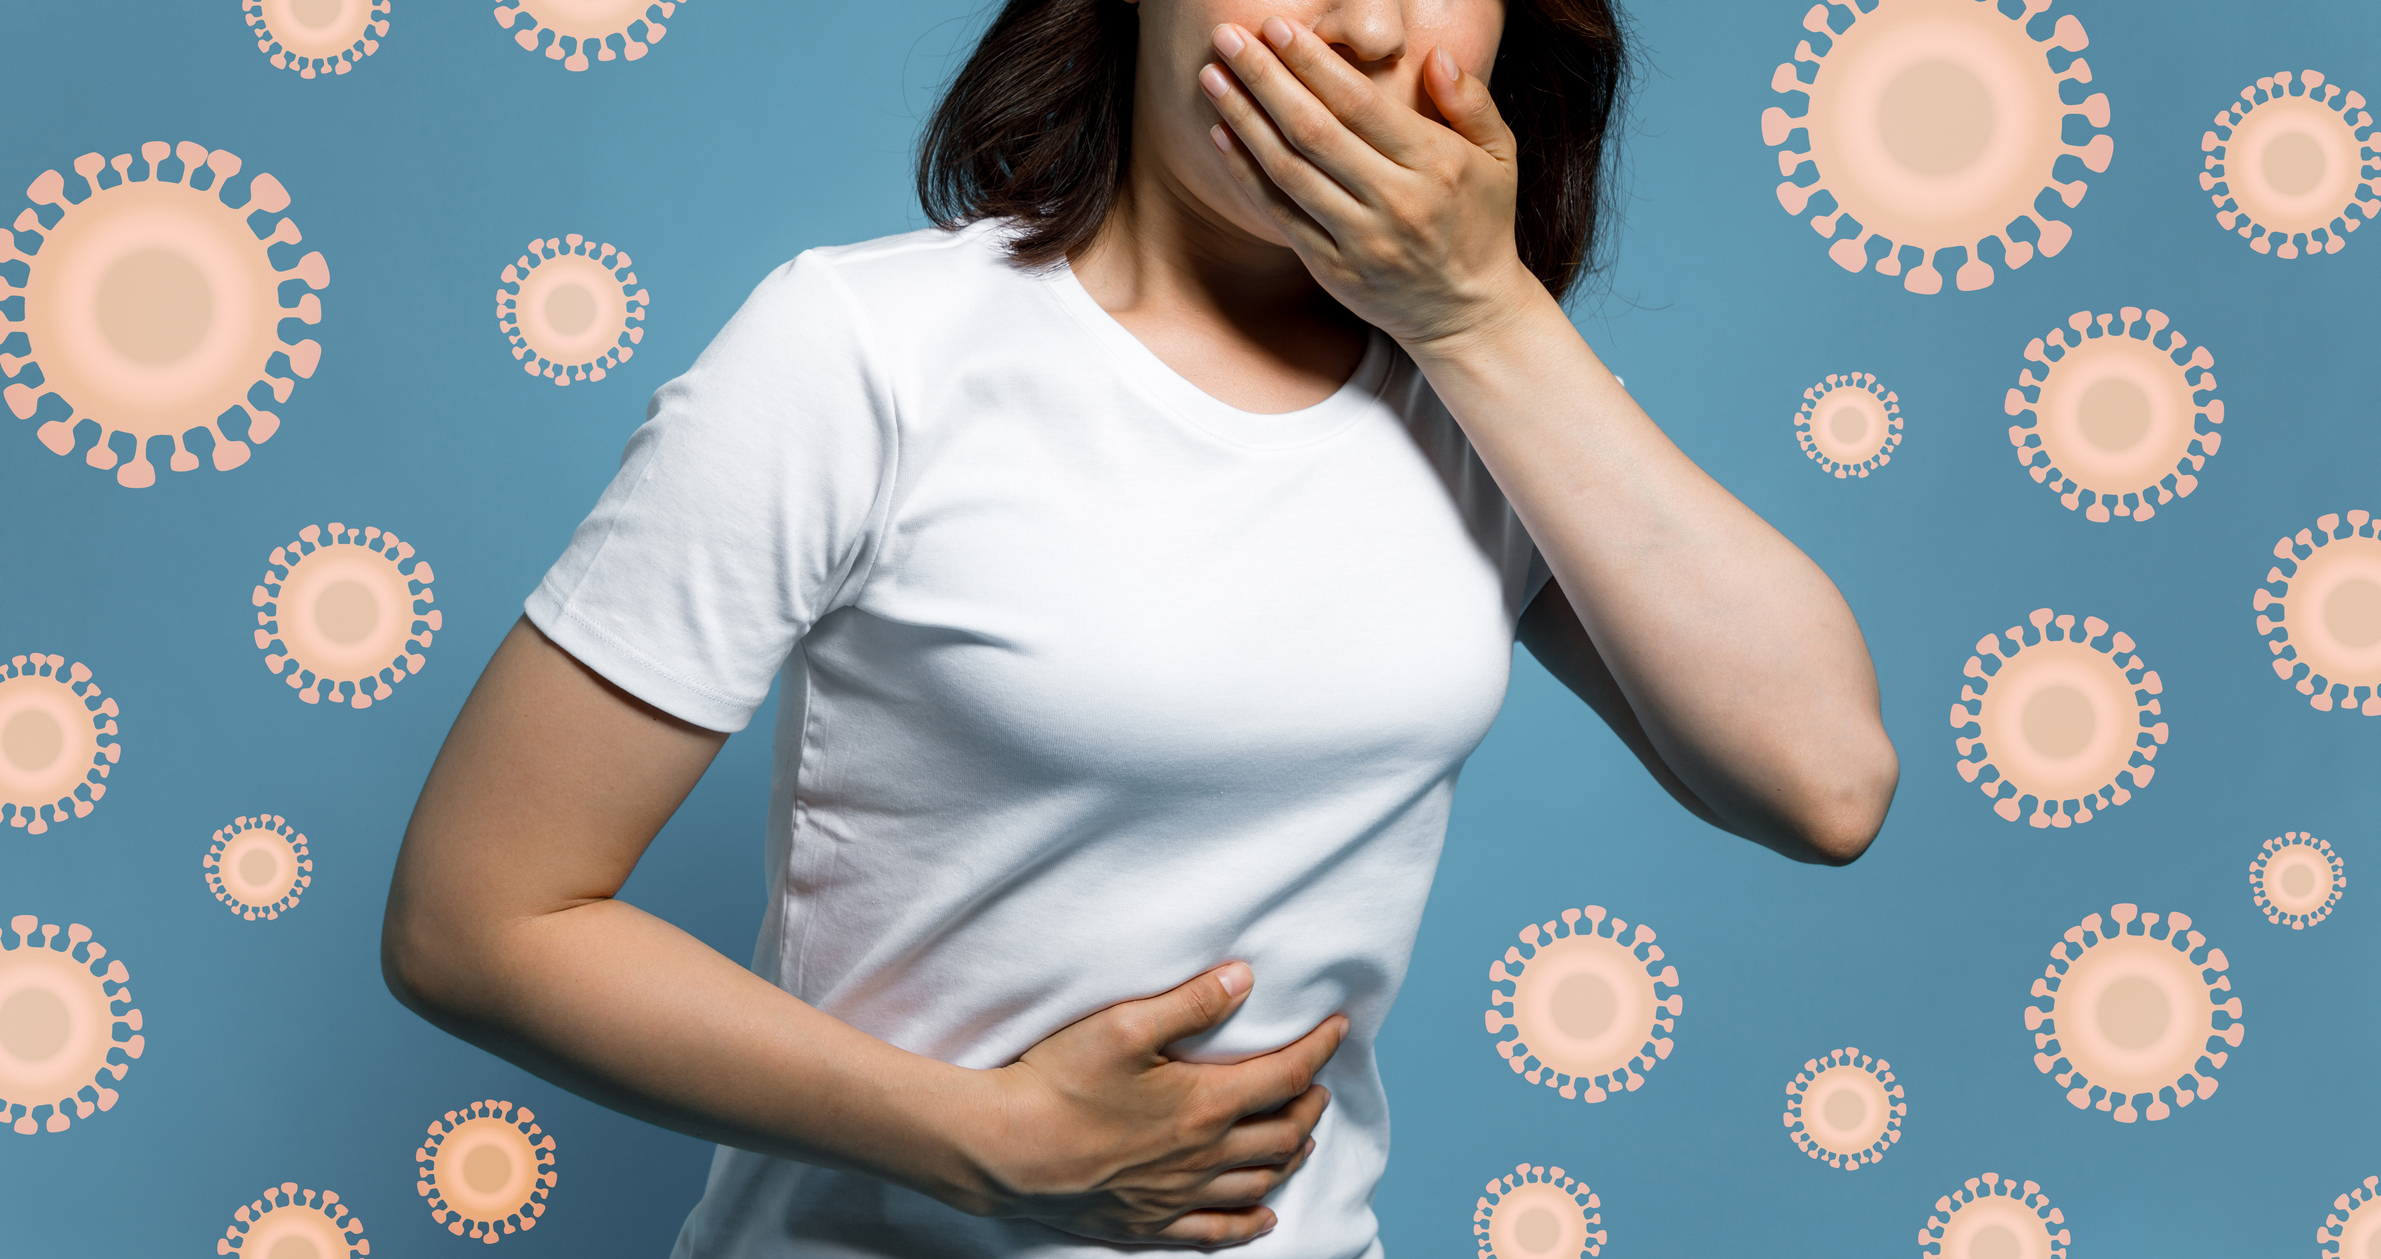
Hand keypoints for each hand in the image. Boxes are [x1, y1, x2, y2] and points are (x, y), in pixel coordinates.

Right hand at [955, 962, 1348, 1245]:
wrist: (1007, 1150)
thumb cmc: (1060, 1082)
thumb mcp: (1126, 1025)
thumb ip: (1191, 1002)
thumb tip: (1244, 979)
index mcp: (1205, 1104)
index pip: (1285, 1076)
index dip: (1318, 1051)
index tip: (1338, 1029)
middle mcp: (1204, 1156)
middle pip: (1282, 1133)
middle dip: (1309, 1105)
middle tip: (1318, 1084)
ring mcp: (1177, 1195)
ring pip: (1258, 1181)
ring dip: (1289, 1156)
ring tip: (1301, 1136)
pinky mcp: (1148, 1220)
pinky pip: (1216, 1231)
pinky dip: (1249, 1222)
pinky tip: (1264, 1216)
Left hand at [1201, 17, 1538, 348]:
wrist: (1467, 313)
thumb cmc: (1480, 222)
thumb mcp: (1499, 158)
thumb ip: (1472, 103)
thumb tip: (1435, 54)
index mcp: (1435, 166)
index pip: (1361, 105)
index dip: (1313, 63)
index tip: (1277, 28)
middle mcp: (1396, 203)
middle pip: (1314, 131)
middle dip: (1264, 79)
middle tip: (1226, 37)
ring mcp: (1360, 240)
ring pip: (1289, 171)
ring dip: (1243, 119)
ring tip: (1212, 77)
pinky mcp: (1333, 269)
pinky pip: (1280, 214)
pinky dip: (1246, 173)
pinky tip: (1222, 134)